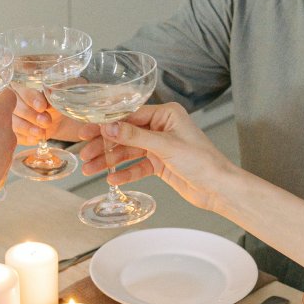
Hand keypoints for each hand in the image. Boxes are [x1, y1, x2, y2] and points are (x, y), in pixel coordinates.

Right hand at [11, 86, 81, 146]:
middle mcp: (10, 103)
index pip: (24, 93)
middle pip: (16, 108)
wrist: (51, 122)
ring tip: (40, 132)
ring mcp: (8, 119)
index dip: (33, 100)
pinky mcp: (10, 133)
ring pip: (14, 123)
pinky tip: (35, 139)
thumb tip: (52, 93)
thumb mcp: (53, 102)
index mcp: (19, 90)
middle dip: (31, 115)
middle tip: (46, 121)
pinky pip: (15, 137)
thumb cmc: (49, 108)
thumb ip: (51, 99)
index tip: (42, 107)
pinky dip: (26, 139)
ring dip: (28, 128)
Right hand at [77, 102, 233, 209]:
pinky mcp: (160, 164)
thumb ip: (134, 136)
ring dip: (109, 161)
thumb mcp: (165, 145)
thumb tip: (109, 126)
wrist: (219, 188)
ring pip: (128, 152)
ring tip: (91, 170)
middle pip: (124, 134)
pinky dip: (124, 172)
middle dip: (104, 145)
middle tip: (84, 153)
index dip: (106, 124)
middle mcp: (161, 128)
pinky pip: (136, 166)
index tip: (88, 130)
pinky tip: (111, 179)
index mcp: (166, 114)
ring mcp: (159, 146)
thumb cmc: (202, 161)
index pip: (129, 115)